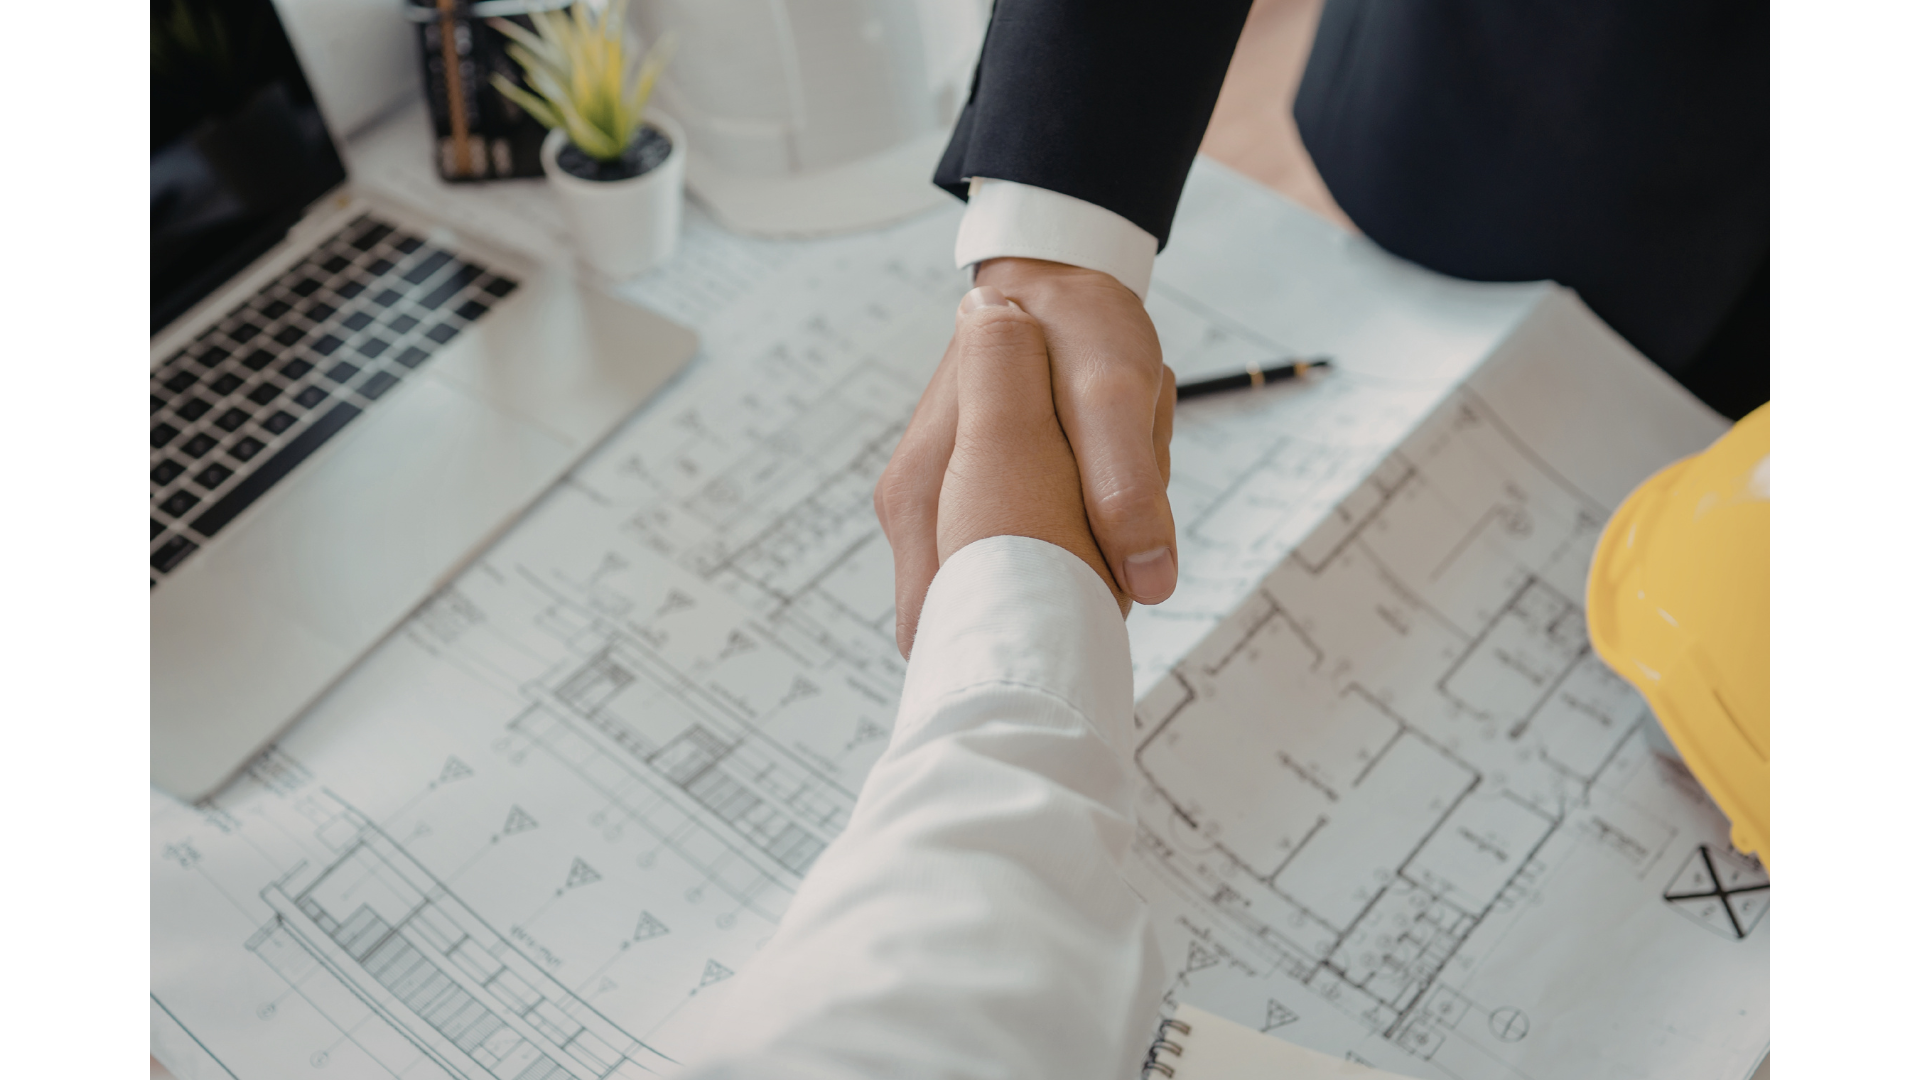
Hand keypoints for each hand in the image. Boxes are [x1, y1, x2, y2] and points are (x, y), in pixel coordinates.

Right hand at [876, 260, 1175, 655]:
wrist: (1055, 275)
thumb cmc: (1079, 326)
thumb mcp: (1112, 393)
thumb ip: (1125, 482)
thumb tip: (1151, 583)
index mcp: (923, 495)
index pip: (939, 627)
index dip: (1002, 649)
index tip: (1067, 643)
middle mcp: (916, 509)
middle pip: (969, 614)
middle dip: (1039, 608)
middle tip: (1104, 575)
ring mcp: (935, 503)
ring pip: (996, 582)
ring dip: (1055, 572)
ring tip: (1100, 523)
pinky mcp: (962, 495)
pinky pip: (1009, 547)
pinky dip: (1055, 543)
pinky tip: (1088, 507)